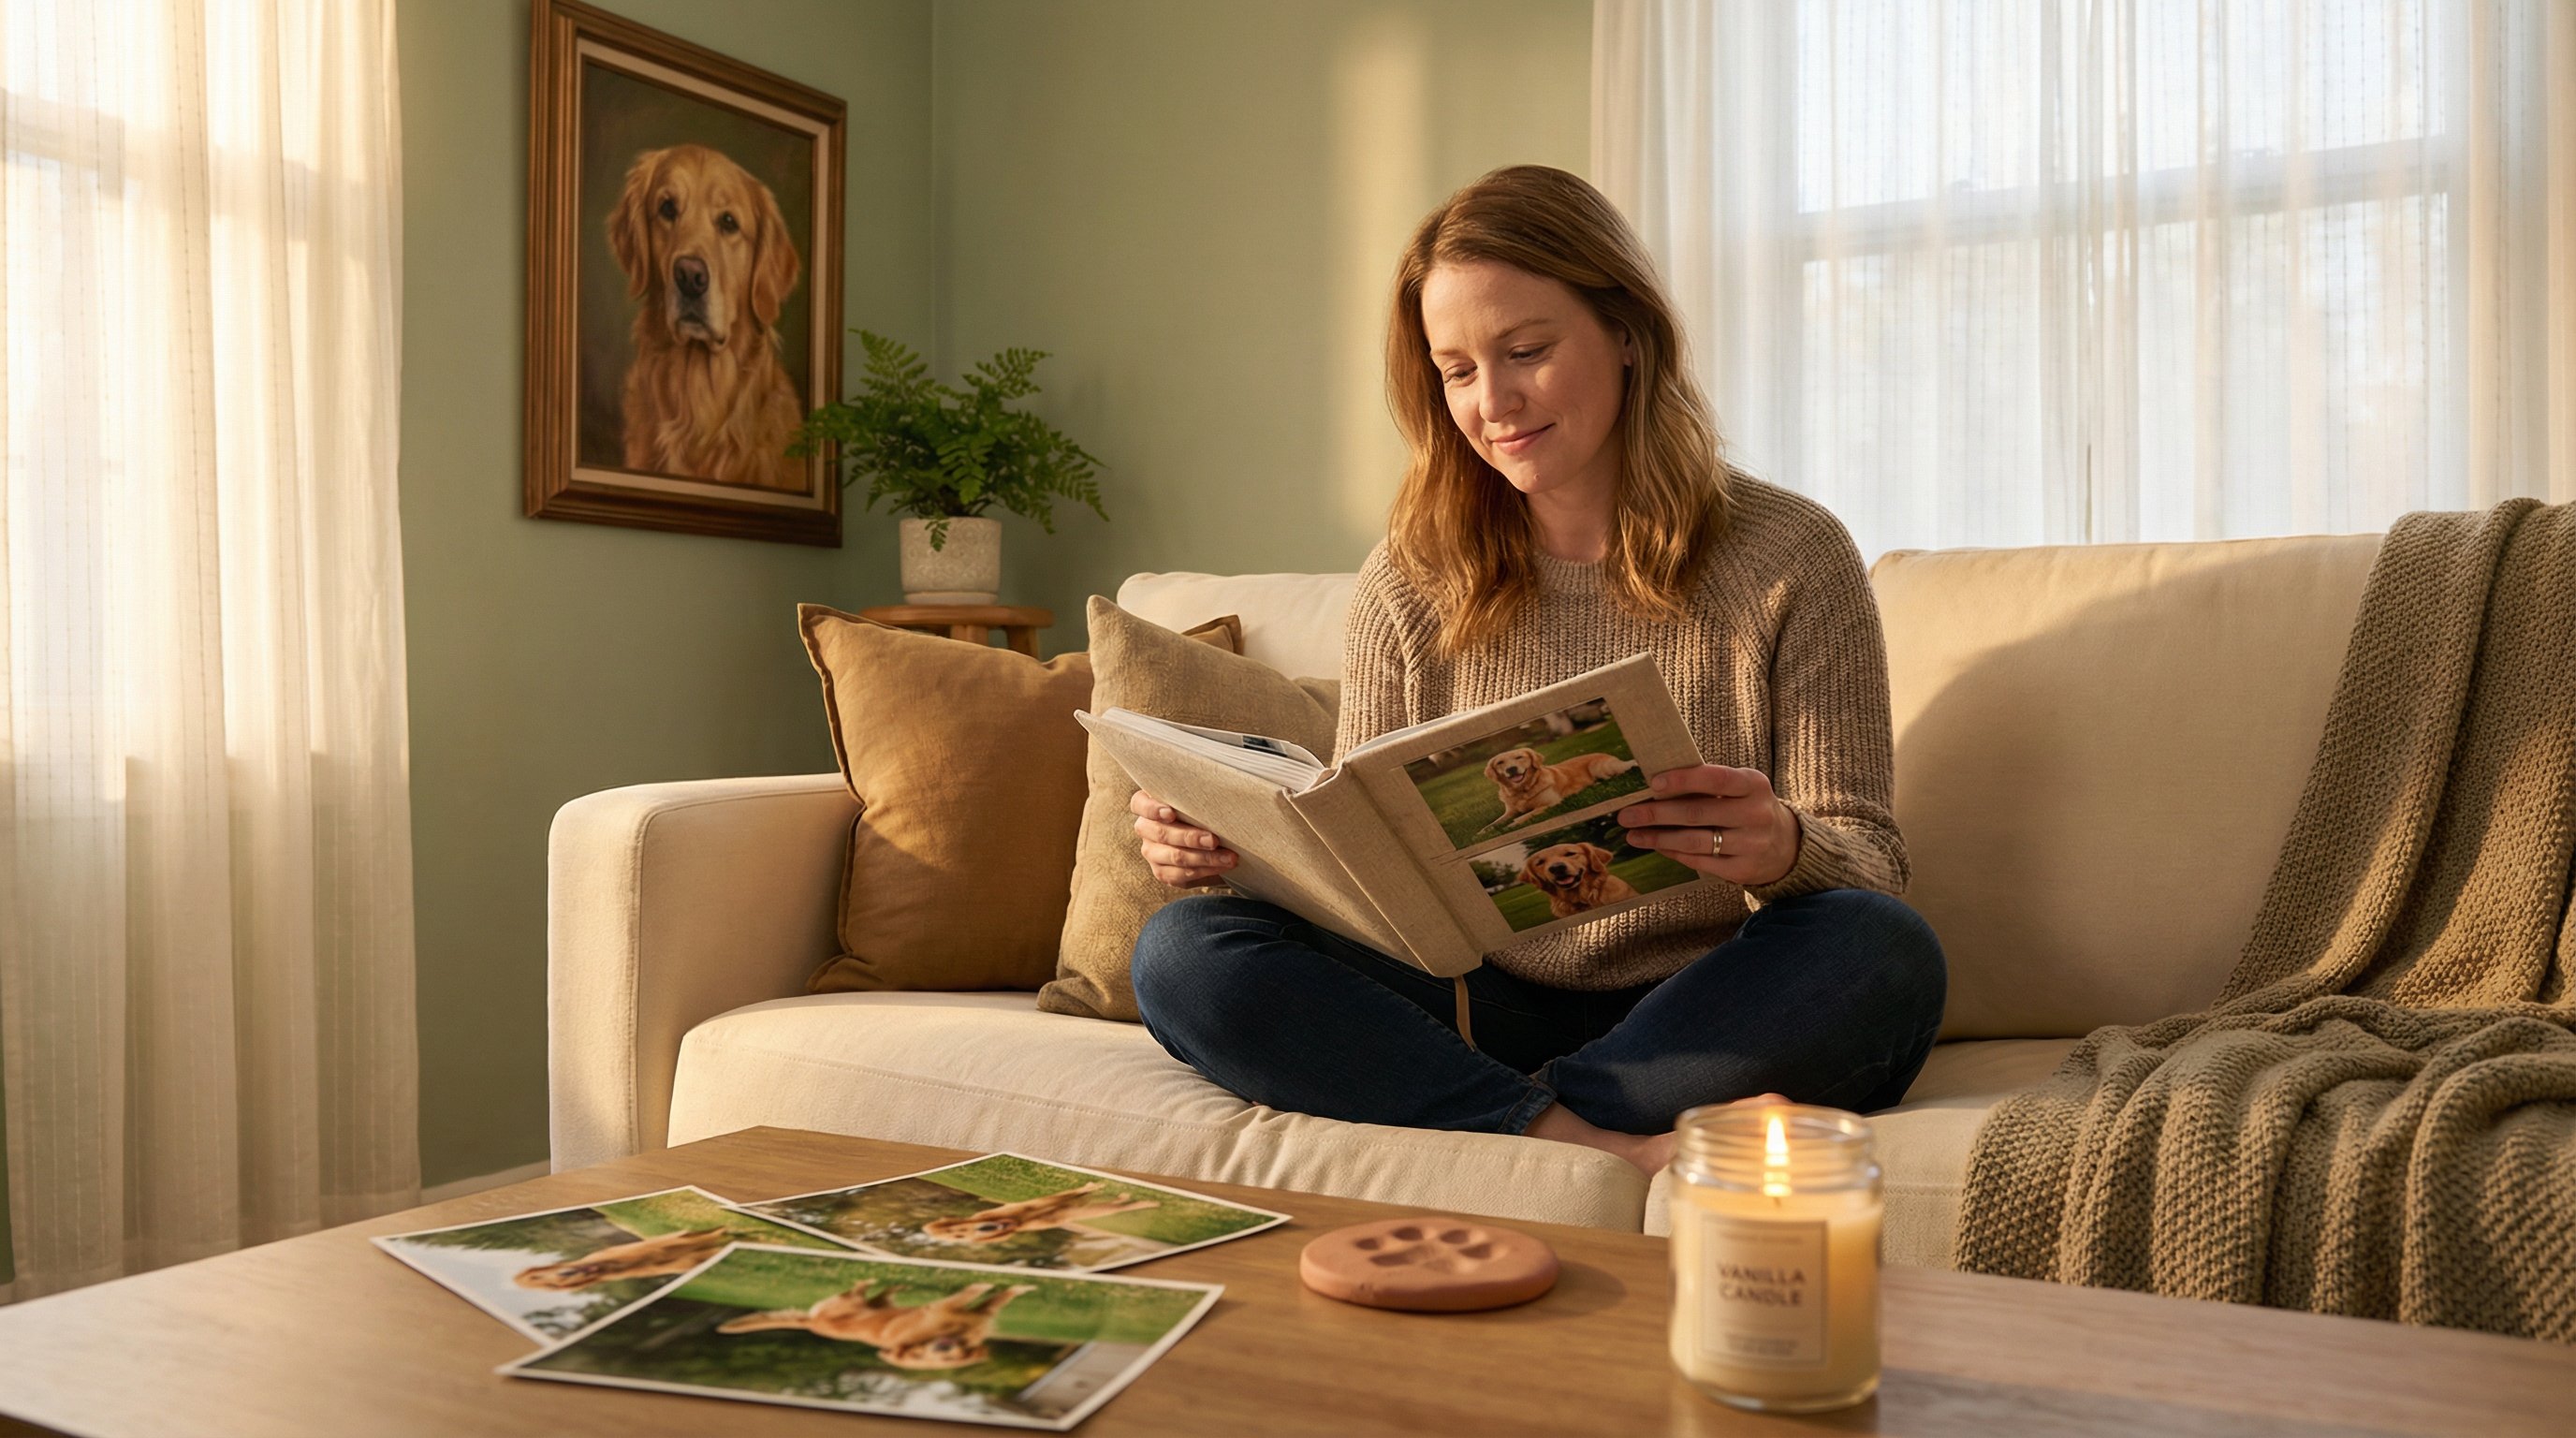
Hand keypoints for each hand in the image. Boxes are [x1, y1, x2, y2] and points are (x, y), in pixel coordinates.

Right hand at [1130, 788, 1237, 889]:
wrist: (1209, 840)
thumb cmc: (1201, 810)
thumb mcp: (1197, 800)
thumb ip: (1197, 798)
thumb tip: (1218, 797)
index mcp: (1146, 804)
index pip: (1139, 804)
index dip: (1153, 809)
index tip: (1171, 813)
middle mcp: (1145, 828)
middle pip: (1161, 833)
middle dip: (1190, 837)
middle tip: (1214, 840)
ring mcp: (1151, 852)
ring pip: (1174, 856)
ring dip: (1204, 858)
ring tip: (1229, 857)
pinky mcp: (1162, 872)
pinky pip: (1181, 874)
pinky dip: (1205, 870)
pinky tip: (1223, 866)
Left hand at [1615, 764, 1802, 887]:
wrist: (1785, 845)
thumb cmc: (1747, 807)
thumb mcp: (1740, 788)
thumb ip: (1708, 784)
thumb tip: (1655, 784)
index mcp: (1754, 785)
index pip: (1715, 779)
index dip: (1683, 780)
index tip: (1653, 783)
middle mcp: (1756, 815)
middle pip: (1698, 813)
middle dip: (1657, 814)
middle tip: (1626, 814)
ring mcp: (1751, 845)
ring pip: (1695, 841)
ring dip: (1658, 838)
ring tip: (1633, 834)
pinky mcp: (1742, 870)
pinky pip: (1700, 861)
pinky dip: (1674, 853)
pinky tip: (1657, 846)